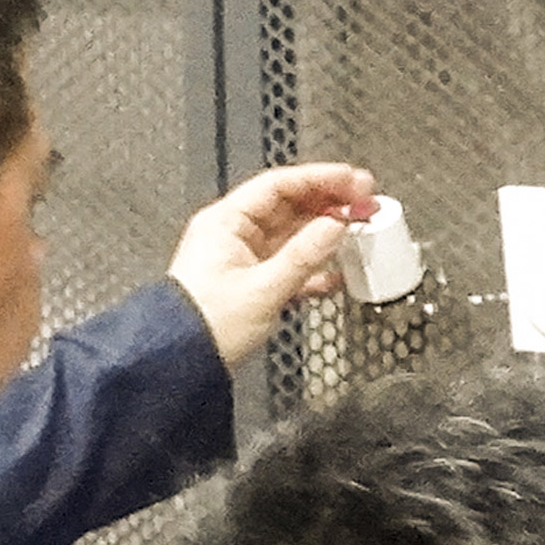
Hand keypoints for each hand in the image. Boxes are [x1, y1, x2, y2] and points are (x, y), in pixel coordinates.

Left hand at [168, 164, 383, 369]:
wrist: (180, 365)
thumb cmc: (204, 326)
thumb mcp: (262, 289)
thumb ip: (304, 256)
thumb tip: (335, 226)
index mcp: (225, 223)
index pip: (280, 185)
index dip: (321, 179)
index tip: (354, 182)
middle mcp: (233, 235)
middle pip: (289, 206)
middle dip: (328, 203)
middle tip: (364, 203)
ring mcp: (243, 259)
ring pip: (292, 235)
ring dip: (325, 235)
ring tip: (357, 233)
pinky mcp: (251, 285)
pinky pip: (289, 266)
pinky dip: (313, 269)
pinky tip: (335, 274)